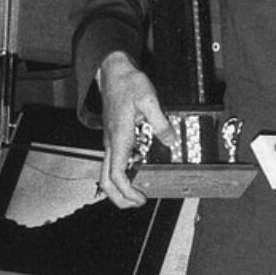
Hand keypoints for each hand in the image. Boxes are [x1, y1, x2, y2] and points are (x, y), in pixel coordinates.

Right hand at [96, 53, 175, 207]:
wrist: (113, 71)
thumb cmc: (128, 83)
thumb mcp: (149, 99)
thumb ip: (160, 122)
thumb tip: (170, 141)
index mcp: (119, 137)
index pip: (116, 174)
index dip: (127, 192)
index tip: (141, 199)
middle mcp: (111, 142)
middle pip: (106, 180)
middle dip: (119, 198)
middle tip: (137, 203)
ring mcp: (110, 140)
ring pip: (107, 172)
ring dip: (120, 187)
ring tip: (138, 193)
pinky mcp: (113, 136)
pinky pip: (113, 161)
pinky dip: (122, 173)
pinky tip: (136, 172)